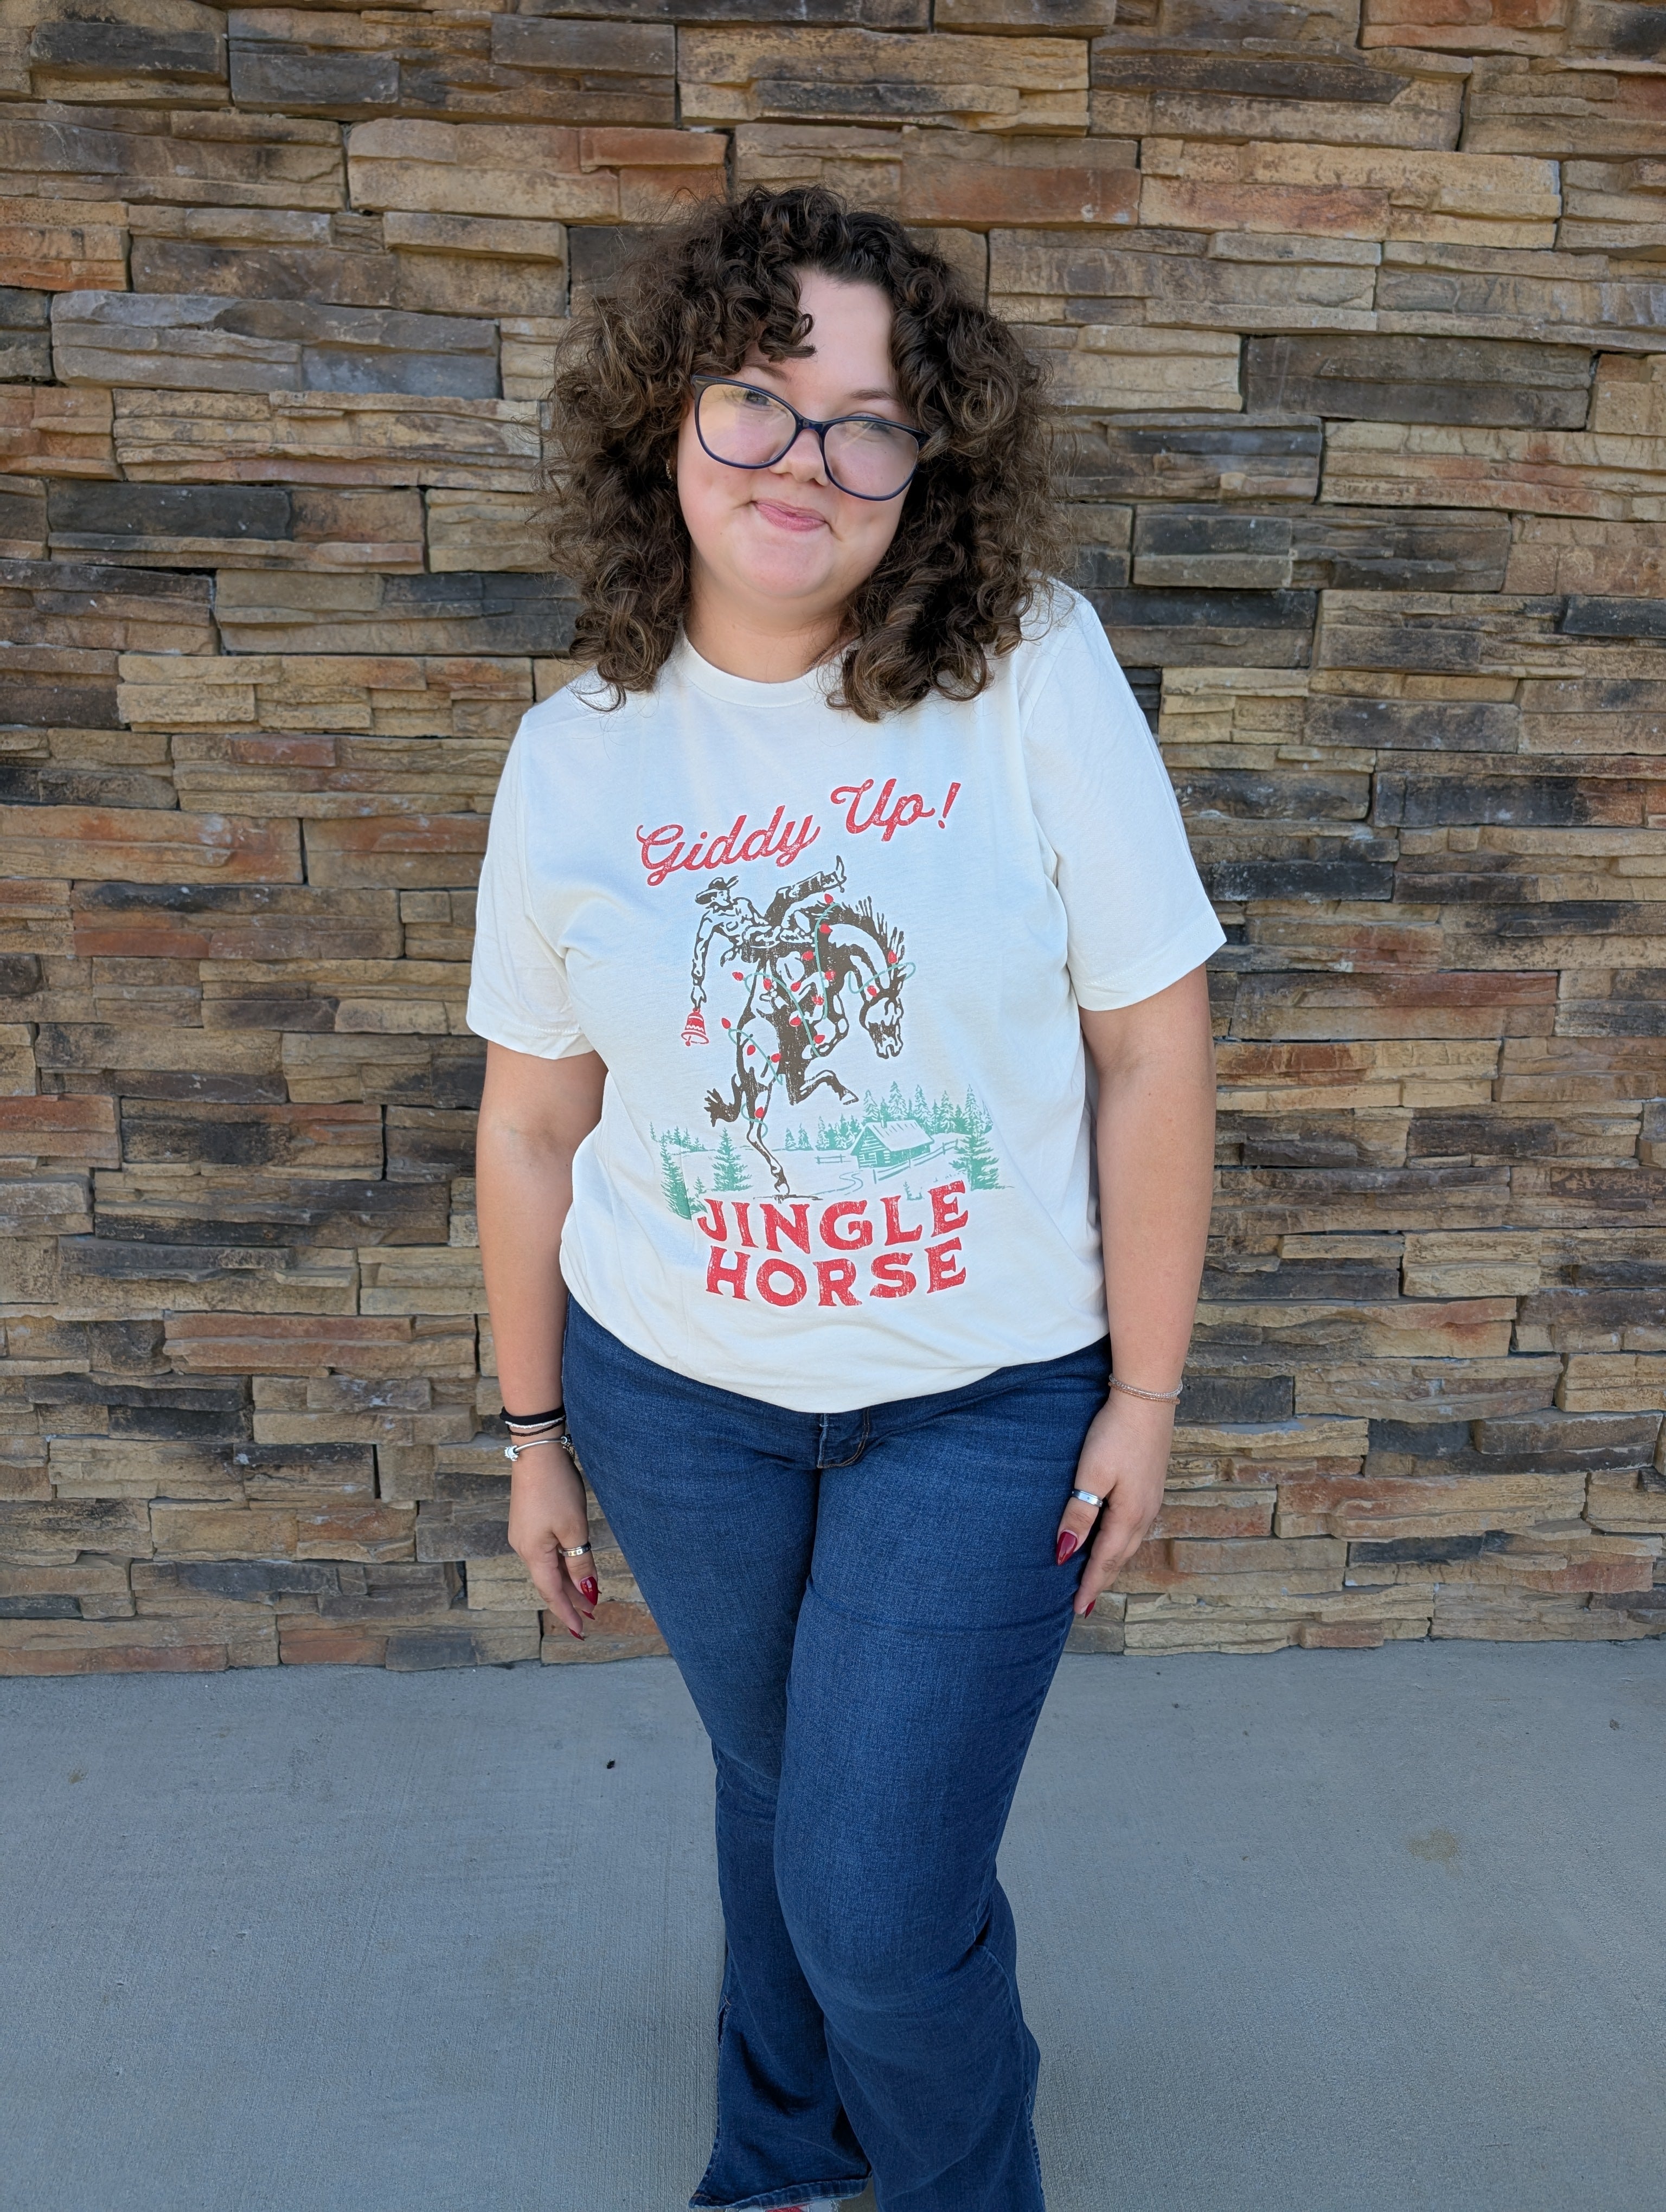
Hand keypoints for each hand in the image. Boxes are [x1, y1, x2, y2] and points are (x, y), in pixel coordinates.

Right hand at [507, 1444, 597, 1640]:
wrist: (537, 1452)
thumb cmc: (556, 1489)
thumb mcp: (574, 1528)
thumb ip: (580, 1562)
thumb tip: (588, 1591)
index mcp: (533, 1553)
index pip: (552, 1592)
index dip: (567, 1613)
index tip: (581, 1631)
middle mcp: (523, 1548)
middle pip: (549, 1582)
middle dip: (570, 1599)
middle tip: (591, 1617)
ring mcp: (524, 1535)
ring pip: (548, 1567)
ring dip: (567, 1581)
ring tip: (588, 1596)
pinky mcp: (527, 1523)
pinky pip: (545, 1552)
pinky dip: (561, 1563)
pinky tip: (573, 1565)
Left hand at [1055, 1393, 1174, 1617]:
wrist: (1147, 1398)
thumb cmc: (1115, 1434)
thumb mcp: (1091, 1474)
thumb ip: (1079, 1514)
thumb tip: (1064, 1551)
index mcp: (1128, 1515)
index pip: (1105, 1560)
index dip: (1091, 1585)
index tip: (1078, 1610)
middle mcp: (1144, 1513)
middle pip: (1120, 1557)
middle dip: (1103, 1580)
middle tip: (1086, 1603)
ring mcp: (1151, 1500)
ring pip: (1129, 1543)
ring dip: (1113, 1563)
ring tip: (1098, 1578)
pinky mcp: (1151, 1486)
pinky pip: (1134, 1527)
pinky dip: (1121, 1543)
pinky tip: (1114, 1540)